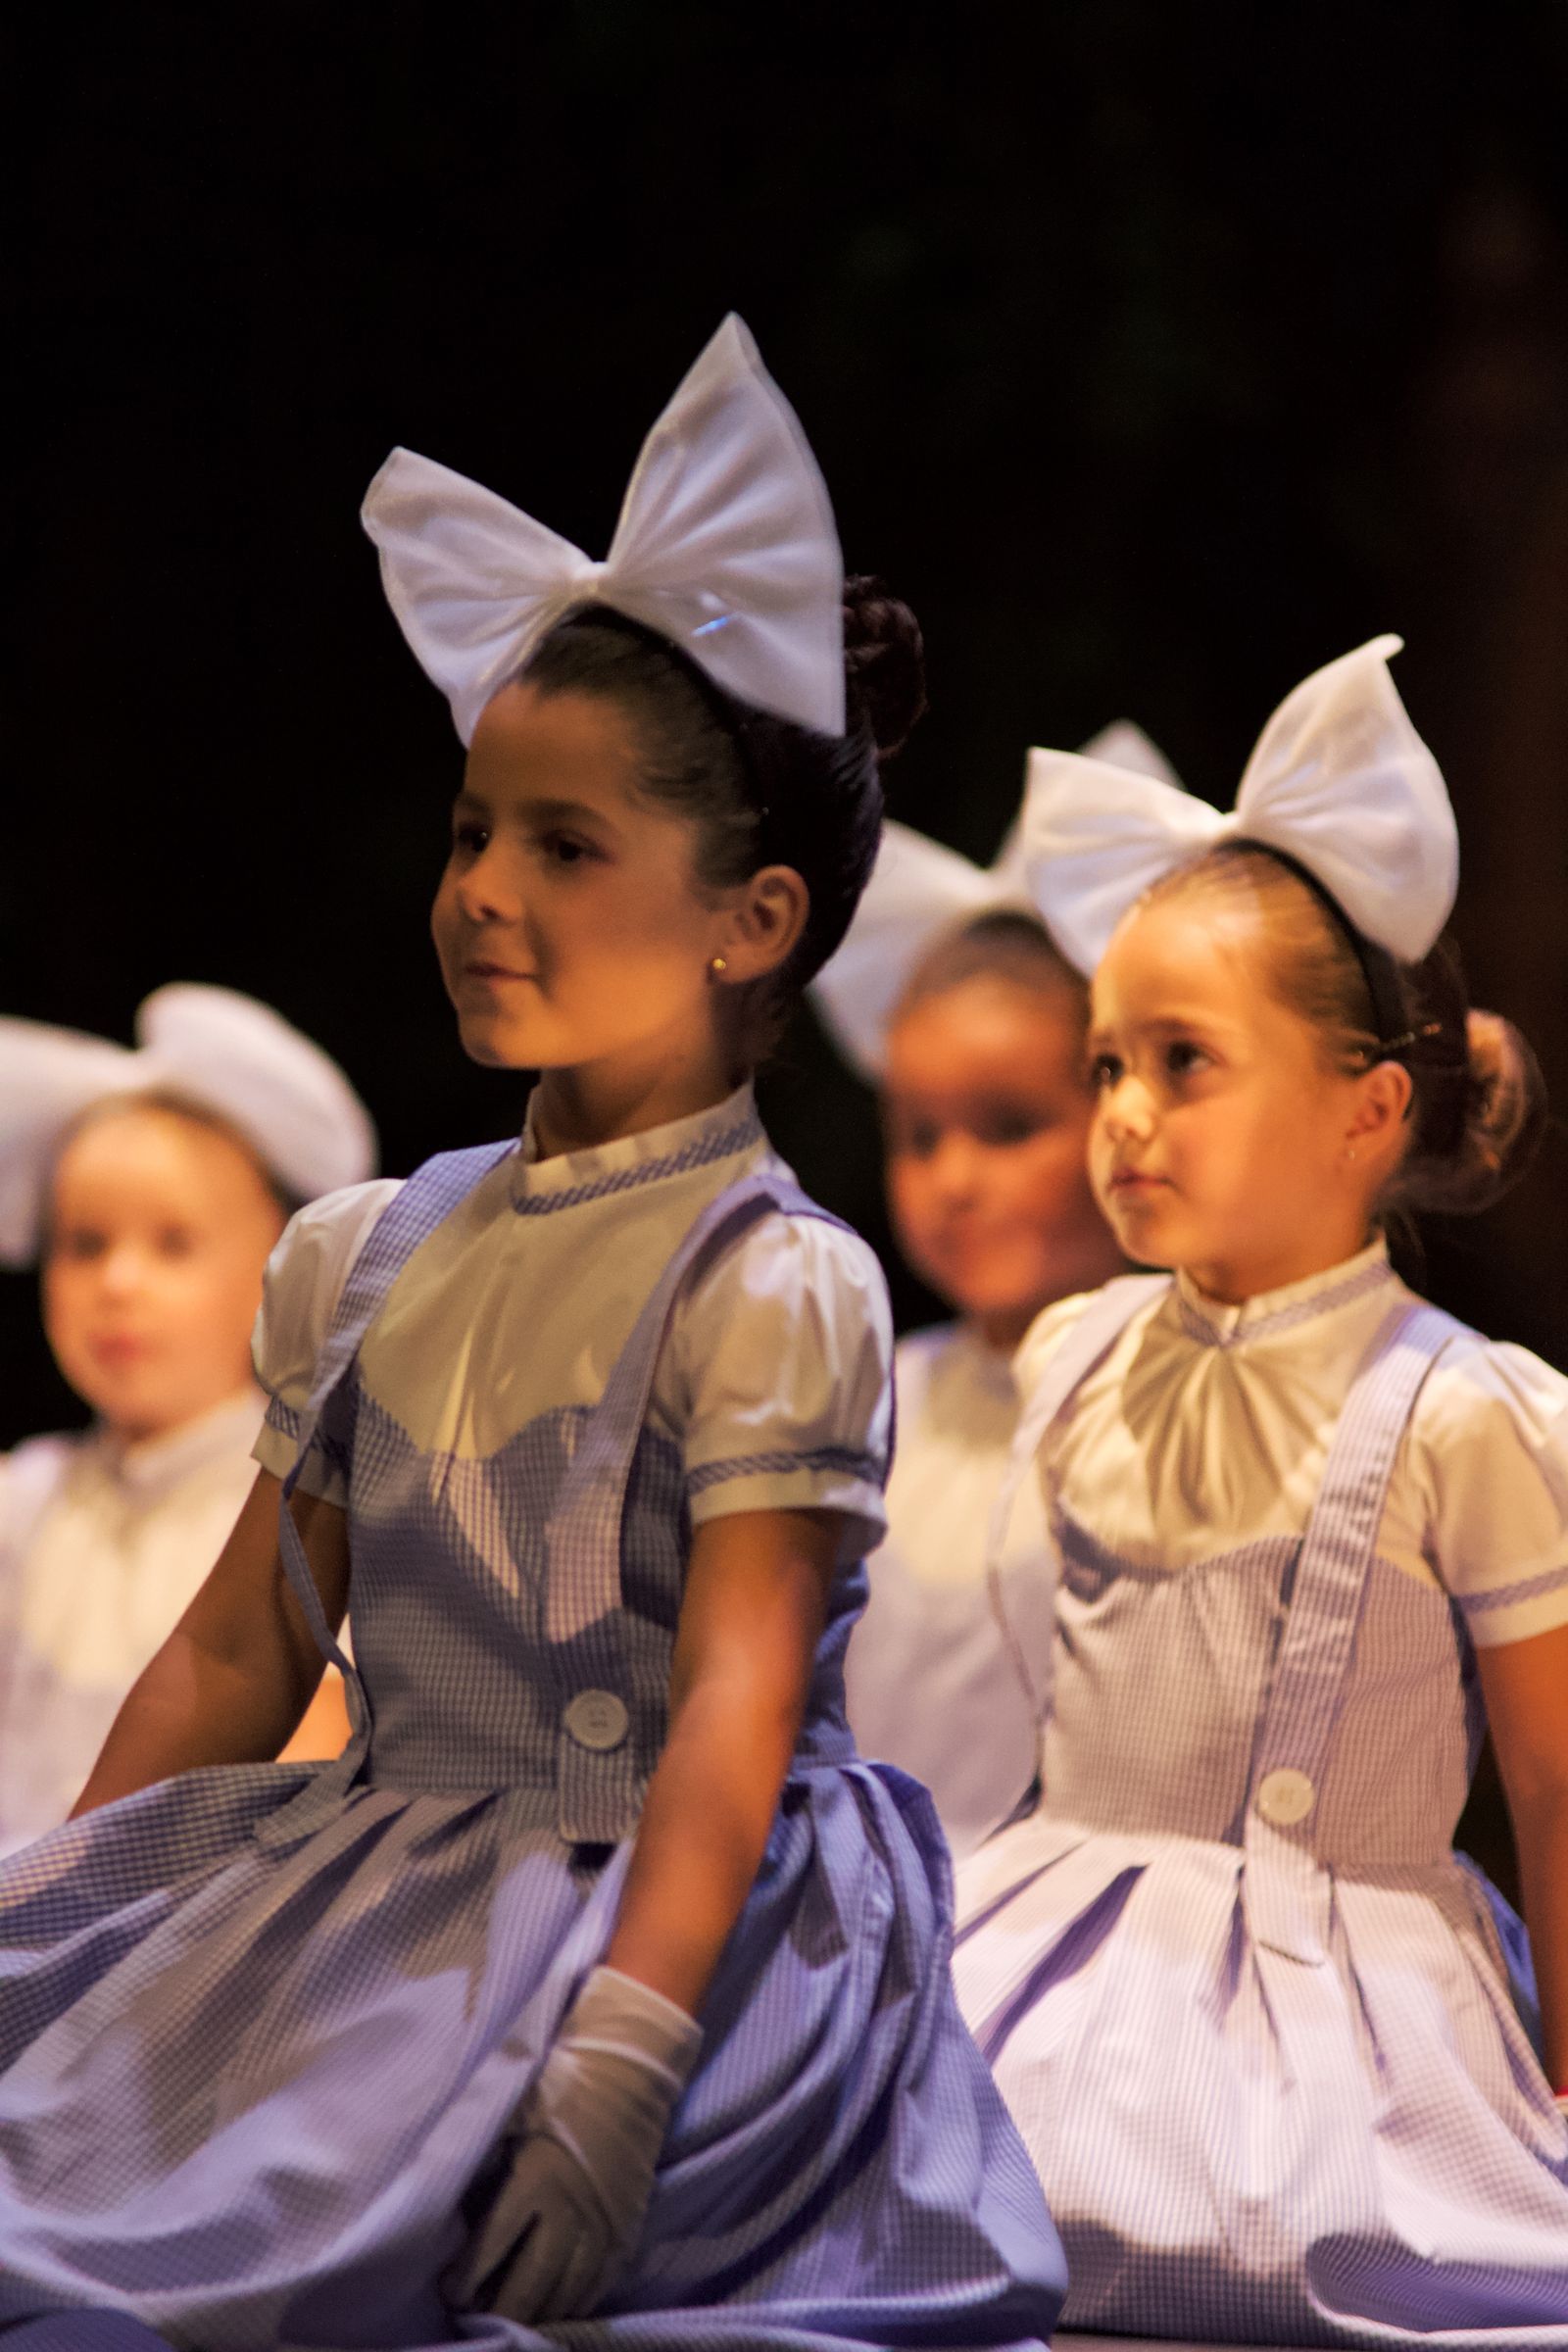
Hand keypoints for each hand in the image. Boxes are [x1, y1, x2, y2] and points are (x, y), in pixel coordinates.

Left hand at [455, 1967, 700, 2322]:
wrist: (629, 2069)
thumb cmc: (561, 2083)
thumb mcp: (511, 2107)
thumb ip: (478, 2149)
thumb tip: (439, 2185)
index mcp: (536, 2181)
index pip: (491, 2249)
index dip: (465, 2279)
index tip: (449, 2289)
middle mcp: (570, 2213)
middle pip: (529, 2285)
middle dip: (497, 2308)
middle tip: (473, 2315)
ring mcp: (603, 2226)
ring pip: (566, 2294)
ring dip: (535, 2313)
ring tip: (510, 2319)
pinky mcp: (626, 2229)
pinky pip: (598, 2284)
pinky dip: (574, 2304)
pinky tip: (555, 2310)